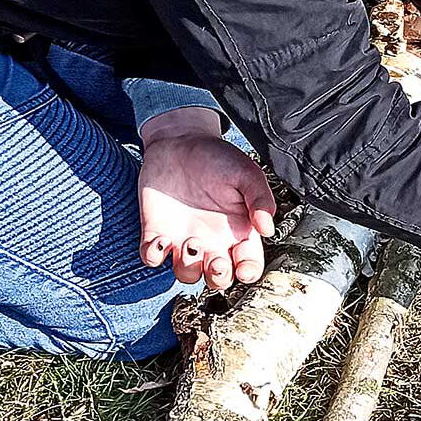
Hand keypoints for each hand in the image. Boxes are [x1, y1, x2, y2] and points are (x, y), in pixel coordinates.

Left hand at [136, 114, 276, 293]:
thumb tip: (267, 229)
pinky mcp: (156, 232)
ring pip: (186, 274)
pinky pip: (152, 259)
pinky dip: (154, 256)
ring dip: (187, 267)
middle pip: (217, 279)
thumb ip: (260, 199)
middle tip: (215, 259)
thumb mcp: (247, 173)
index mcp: (238, 231)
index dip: (247, 273)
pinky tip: (161, 238)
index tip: (243, 268)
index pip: (248, 264)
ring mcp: (183, 239)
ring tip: (189, 241)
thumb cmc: (218, 157)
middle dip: (218, 277)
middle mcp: (212, 241)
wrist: (179, 141)